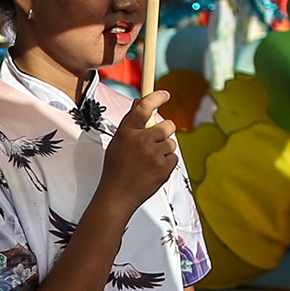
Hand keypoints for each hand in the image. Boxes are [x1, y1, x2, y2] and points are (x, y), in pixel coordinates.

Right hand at [90, 90, 180, 214]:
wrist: (118, 195)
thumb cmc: (116, 168)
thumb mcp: (118, 142)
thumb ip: (130, 123)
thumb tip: (139, 104)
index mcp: (127, 132)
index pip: (144, 107)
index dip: (157, 97)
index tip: (165, 94)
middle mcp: (142, 140)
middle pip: (167, 125)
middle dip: (165, 131)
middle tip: (155, 141)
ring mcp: (154, 155)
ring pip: (171, 143)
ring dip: (164, 149)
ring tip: (150, 160)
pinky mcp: (164, 168)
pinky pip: (173, 158)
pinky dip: (166, 163)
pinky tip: (153, 169)